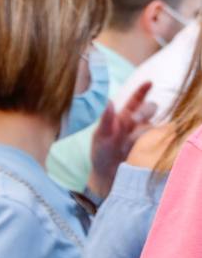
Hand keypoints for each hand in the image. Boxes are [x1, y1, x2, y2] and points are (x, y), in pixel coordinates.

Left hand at [90, 82, 155, 197]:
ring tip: (129, 141)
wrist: (108, 175)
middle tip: (133, 120)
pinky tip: (139, 148)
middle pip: (149, 108)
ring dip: (143, 129)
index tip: (149, 82)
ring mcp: (145, 134)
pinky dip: (150, 141)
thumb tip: (108, 101)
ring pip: (152, 124)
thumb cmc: (101, 154)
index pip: (135, 100)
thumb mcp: (100, 137)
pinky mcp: (151, 146)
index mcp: (123, 117)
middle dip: (143, 112)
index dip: (142, 91)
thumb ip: (105, 120)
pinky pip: (157, 139)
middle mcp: (137, 123)